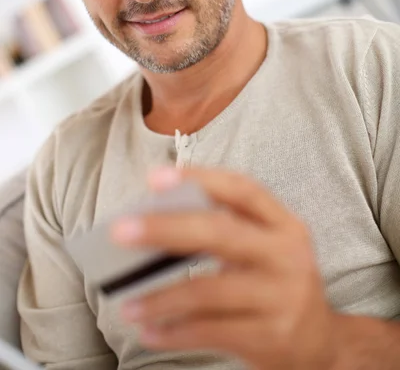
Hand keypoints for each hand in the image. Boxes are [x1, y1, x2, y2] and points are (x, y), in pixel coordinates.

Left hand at [111, 166, 338, 369]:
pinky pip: (209, 332)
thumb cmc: (277, 283)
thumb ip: (225, 231)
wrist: (322, 345)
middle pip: (220, 232)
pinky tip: (150, 329)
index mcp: (284, 225)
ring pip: (208, 290)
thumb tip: (155, 225)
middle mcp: (287, 255)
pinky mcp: (270, 336)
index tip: (156, 177)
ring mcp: (281, 298)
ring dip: (160, 296)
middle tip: (121, 230)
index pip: (243, 190)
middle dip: (165, 228)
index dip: (201, 178)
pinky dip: (173, 331)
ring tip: (126, 301)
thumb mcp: (265, 248)